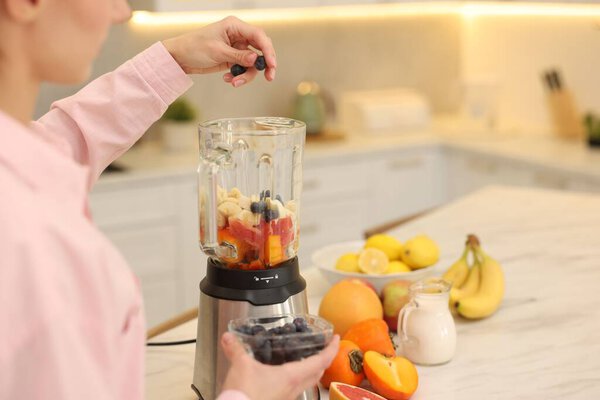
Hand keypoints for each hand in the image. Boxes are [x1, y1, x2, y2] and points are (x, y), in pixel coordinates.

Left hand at [162, 16, 275, 87]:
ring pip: (252, 63)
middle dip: (264, 64)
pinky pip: (243, 69)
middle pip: (260, 49)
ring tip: (234, 82)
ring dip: (246, 75)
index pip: (258, 36)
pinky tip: (228, 78)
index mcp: (235, 26)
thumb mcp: (217, 51)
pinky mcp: (233, 59)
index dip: (267, 50)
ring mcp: (236, 48)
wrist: (180, 57)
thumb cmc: (193, 47)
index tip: (271, 65)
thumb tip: (255, 60)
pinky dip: (238, 76)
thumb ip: (238, 56)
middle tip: (269, 77)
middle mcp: (238, 36)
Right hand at [219, 332, 339, 399]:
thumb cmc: (245, 394)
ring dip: (311, 368)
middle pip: (318, 372)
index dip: (332, 348)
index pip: (321, 361)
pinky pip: (294, 387)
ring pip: (307, 381)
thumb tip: (228, 337)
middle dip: (324, 358)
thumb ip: (235, 349)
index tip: (336, 338)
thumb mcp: (241, 366)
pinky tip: (283, 372)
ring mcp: (288, 396)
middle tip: (322, 346)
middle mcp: (294, 388)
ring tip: (305, 356)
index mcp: (292, 376)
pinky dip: (296, 376)